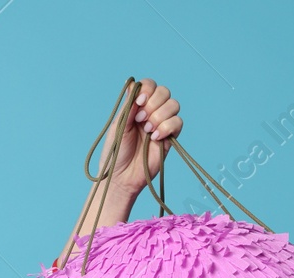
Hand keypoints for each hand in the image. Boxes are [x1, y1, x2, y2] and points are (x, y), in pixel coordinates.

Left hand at [102, 78, 182, 194]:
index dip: (147, 90)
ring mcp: (161, 124)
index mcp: (136, 106)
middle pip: (164, 92)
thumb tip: (135, 87)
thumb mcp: (118, 126)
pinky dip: (167, 127)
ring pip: (174, 105)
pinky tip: (155, 138)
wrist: (122, 177)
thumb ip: (129, 107)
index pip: (149, 86)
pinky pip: (178, 122)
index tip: (139, 103)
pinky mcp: (170, 137)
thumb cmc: (116, 153)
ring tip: (147, 130)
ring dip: (160, 116)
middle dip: (153, 103)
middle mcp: (150, 112)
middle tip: (140, 120)